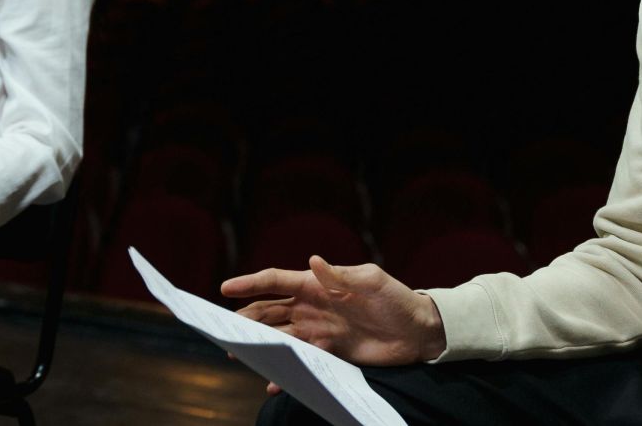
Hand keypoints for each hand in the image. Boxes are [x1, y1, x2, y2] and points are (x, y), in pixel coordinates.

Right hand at [222, 255, 445, 392]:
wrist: (419, 331)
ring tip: (237, 354)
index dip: (251, 283)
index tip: (225, 288)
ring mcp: (319, 329)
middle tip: (222, 329)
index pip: (277, 281)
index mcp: (318, 283)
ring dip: (259, 343)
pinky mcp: (329, 352)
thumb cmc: (397, 299)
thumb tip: (313, 261)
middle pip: (270, 310)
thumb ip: (342, 275)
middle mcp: (313, 306)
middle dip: (245, 317)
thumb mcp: (372, 281)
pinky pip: (300, 359)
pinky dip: (285, 369)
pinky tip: (272, 381)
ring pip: (279, 335)